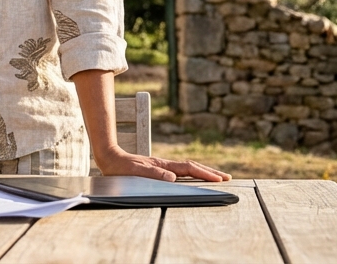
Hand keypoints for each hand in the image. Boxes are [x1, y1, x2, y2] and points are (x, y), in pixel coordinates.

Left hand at [95, 147, 231, 181]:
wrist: (109, 158)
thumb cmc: (120, 168)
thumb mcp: (135, 172)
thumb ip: (153, 174)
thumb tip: (173, 177)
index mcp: (163, 165)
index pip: (189, 169)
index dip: (205, 174)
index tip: (219, 179)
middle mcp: (165, 165)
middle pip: (192, 166)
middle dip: (210, 172)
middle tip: (227, 178)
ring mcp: (163, 166)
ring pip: (188, 168)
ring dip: (203, 172)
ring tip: (217, 177)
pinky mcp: (159, 169)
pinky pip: (181, 171)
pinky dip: (193, 173)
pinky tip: (195, 177)